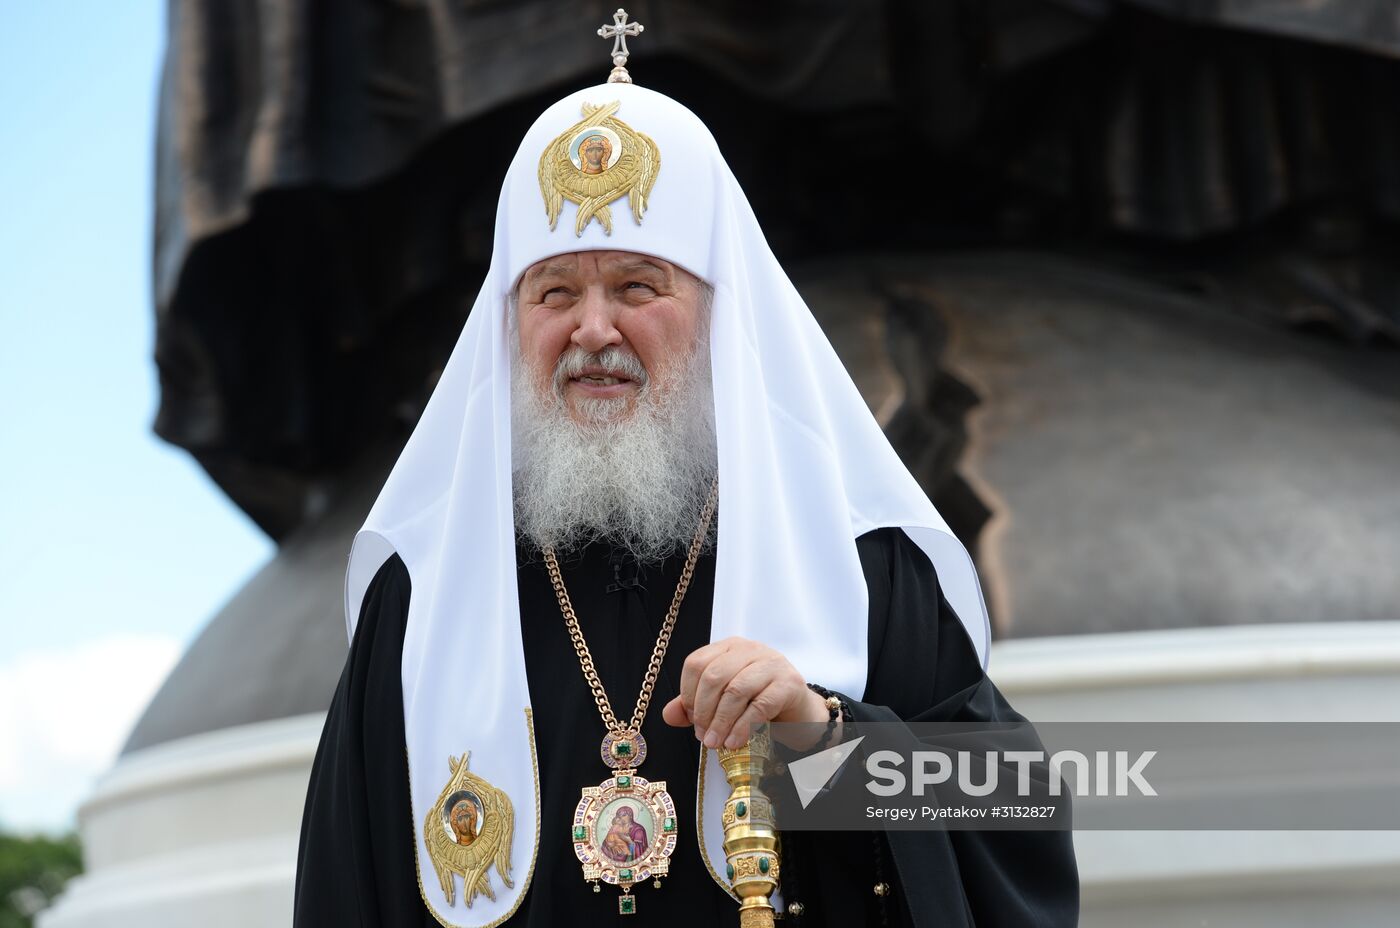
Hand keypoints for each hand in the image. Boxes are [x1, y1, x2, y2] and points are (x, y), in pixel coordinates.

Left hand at [660, 636, 837, 749]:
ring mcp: (772, 663)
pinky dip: (743, 727)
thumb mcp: (722, 702)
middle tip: (704, 736)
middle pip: (714, 676)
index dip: (688, 694)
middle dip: (704, 711)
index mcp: (729, 648)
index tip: (692, 720)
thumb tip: (668, 715)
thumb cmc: (756, 703)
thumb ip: (694, 706)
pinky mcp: (789, 683)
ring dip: (721, 722)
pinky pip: (760, 705)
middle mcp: (750, 649)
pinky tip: (734, 742)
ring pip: (736, 690)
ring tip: (716, 744)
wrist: (799, 712)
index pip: (697, 663)